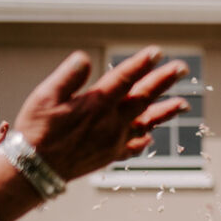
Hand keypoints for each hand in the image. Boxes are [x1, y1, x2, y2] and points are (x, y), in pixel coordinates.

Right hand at [11, 48, 190, 181]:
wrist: (37, 168)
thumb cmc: (37, 129)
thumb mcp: (45, 96)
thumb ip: (68, 77)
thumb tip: (84, 58)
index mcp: (97, 104)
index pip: (124, 79)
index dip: (141, 64)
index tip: (157, 52)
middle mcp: (112, 122)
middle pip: (144, 98)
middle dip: (164, 80)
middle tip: (182, 68)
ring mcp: (115, 140)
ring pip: (147, 123)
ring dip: (166, 111)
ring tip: (184, 103)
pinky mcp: (112, 155)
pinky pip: (134, 146)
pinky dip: (144, 138)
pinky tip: (150, 135)